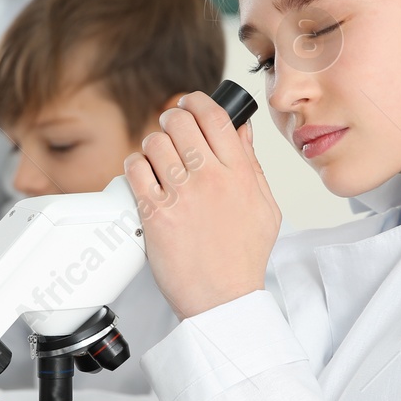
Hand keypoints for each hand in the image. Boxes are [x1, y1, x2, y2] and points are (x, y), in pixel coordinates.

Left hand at [124, 92, 280, 318]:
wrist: (222, 300)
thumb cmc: (243, 258)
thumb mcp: (265, 207)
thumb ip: (252, 165)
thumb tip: (241, 130)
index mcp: (240, 174)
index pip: (215, 117)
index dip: (197, 101)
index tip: (190, 102)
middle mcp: (211, 179)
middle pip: (181, 122)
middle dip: (171, 119)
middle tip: (170, 129)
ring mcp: (181, 196)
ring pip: (155, 143)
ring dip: (152, 145)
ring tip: (156, 159)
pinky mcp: (154, 214)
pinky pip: (135, 171)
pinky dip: (134, 167)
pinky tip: (142, 176)